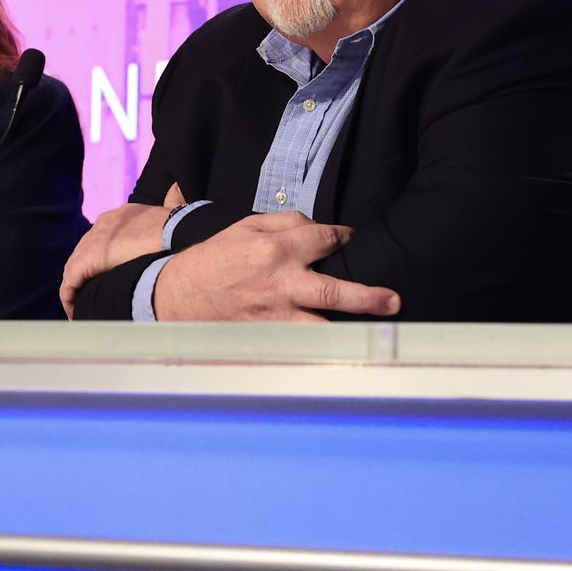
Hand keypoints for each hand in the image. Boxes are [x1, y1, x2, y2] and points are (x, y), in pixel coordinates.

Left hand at [60, 183, 184, 317]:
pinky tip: (78, 314)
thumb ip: (170, 204)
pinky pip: (70, 284)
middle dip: (86, 276)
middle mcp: (101, 226)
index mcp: (119, 216)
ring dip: (78, 290)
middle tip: (92, 297)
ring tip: (84, 310)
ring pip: (74, 270)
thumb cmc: (179, 228)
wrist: (173, 232)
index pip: (102, 239)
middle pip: (84, 254)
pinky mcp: (86, 261)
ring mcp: (92, 242)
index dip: (103, 259)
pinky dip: (71, 300)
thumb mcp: (172, 211)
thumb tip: (177, 190)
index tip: (109, 276)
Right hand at [153, 212, 400, 321]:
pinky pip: (303, 342)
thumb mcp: (245, 226)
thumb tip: (318, 227)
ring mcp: (276, 317)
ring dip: (350, 329)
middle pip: (335, 292)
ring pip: (323, 326)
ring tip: (376, 332)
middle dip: (368, 297)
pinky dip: (323, 343)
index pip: (325, 239)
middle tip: (394, 301)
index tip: (351, 239)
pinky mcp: (270, 337)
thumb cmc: (214, 259)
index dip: (344, 237)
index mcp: (275, 251)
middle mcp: (281, 285)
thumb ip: (285, 223)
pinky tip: (341, 346)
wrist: (177, 296)